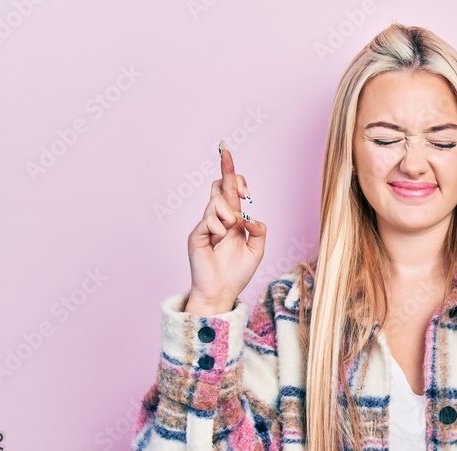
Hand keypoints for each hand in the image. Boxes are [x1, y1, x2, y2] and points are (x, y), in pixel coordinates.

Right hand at [185, 141, 266, 313]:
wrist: (221, 292)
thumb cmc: (236, 273)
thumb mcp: (257, 250)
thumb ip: (259, 231)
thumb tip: (251, 216)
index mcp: (233, 220)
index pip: (230, 190)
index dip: (232, 172)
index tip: (227, 152)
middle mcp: (218, 219)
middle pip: (218, 186)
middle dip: (229, 177)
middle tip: (242, 190)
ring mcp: (206, 225)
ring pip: (217, 201)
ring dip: (229, 214)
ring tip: (229, 234)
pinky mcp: (197, 234)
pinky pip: (210, 220)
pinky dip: (220, 229)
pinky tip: (218, 242)